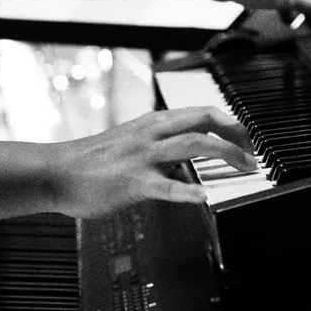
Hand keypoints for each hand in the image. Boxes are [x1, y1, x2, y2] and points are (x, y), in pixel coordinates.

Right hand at [47, 107, 255, 217]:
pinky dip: (188, 191)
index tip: (246, 138)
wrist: (55, 172)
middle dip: (235, 133)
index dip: (229, 123)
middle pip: (202, 120)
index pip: (199, 112)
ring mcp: (142, 157)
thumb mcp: (130, 144)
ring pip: (192, 145)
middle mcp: (150, 134)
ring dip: (225, 154)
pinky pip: (165, 186)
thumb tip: (186, 159)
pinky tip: (204, 198)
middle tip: (255, 152)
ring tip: (245, 168)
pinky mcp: (133, 183)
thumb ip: (158, 148)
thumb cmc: (89, 162)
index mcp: (151, 124)